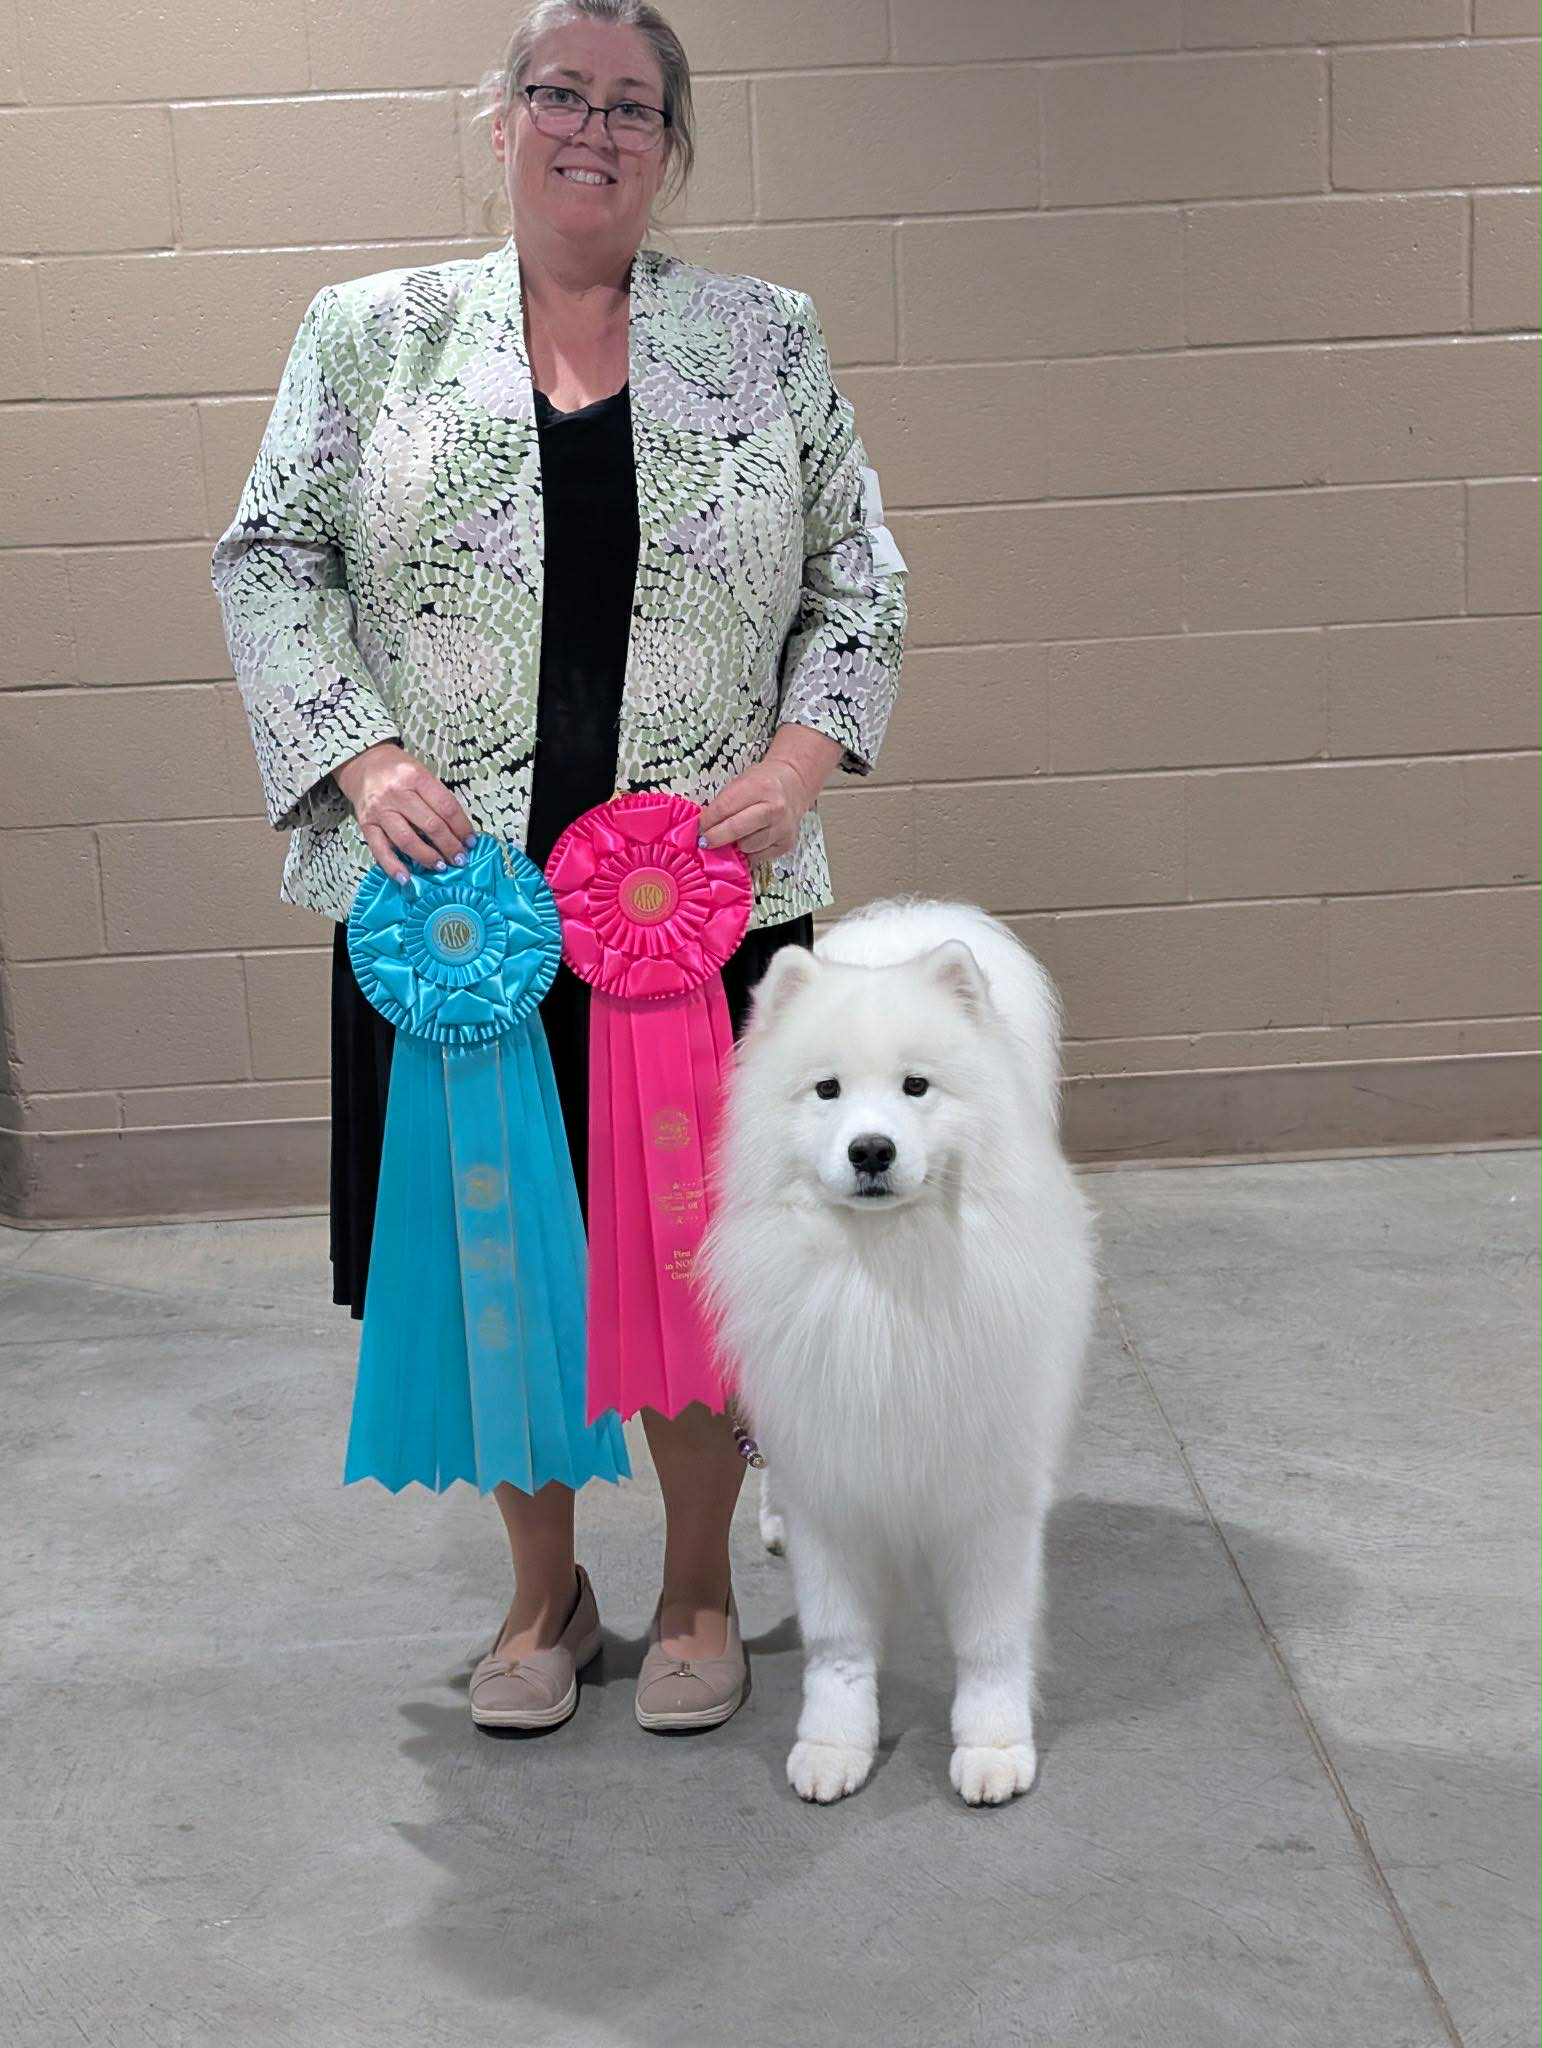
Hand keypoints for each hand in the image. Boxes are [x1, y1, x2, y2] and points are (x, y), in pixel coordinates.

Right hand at [332, 742, 476, 882]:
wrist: (362, 762)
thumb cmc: (398, 770)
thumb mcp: (421, 773)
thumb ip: (437, 798)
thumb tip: (458, 831)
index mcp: (415, 777)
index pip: (446, 807)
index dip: (462, 827)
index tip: (471, 842)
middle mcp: (396, 793)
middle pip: (430, 825)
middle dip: (449, 846)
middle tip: (460, 859)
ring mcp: (379, 811)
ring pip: (407, 840)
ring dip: (427, 857)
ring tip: (441, 867)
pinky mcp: (365, 824)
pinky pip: (380, 850)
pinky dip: (393, 867)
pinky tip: (406, 879)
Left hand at [697, 725, 840, 862]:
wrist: (794, 786)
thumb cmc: (761, 783)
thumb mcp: (741, 783)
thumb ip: (724, 804)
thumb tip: (703, 829)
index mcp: (760, 787)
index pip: (725, 808)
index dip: (707, 821)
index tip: (697, 829)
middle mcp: (774, 809)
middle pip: (736, 830)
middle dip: (715, 838)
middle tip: (704, 842)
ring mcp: (782, 828)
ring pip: (747, 847)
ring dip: (734, 846)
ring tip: (731, 839)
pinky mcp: (786, 844)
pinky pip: (759, 856)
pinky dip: (749, 852)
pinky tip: (748, 841)